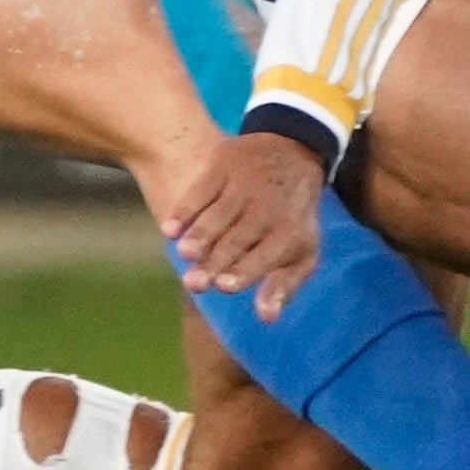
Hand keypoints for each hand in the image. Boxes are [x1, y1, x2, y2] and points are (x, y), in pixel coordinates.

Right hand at [161, 130, 326, 321]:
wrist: (292, 153)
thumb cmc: (291, 217)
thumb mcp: (300, 251)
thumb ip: (282, 286)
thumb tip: (266, 317)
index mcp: (289, 233)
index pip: (265, 256)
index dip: (244, 271)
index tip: (222, 286)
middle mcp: (267, 208)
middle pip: (237, 239)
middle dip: (215, 260)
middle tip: (194, 282)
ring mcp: (244, 184)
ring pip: (218, 215)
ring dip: (200, 235)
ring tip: (183, 254)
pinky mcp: (224, 165)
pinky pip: (201, 190)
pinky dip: (185, 209)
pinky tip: (169, 229)